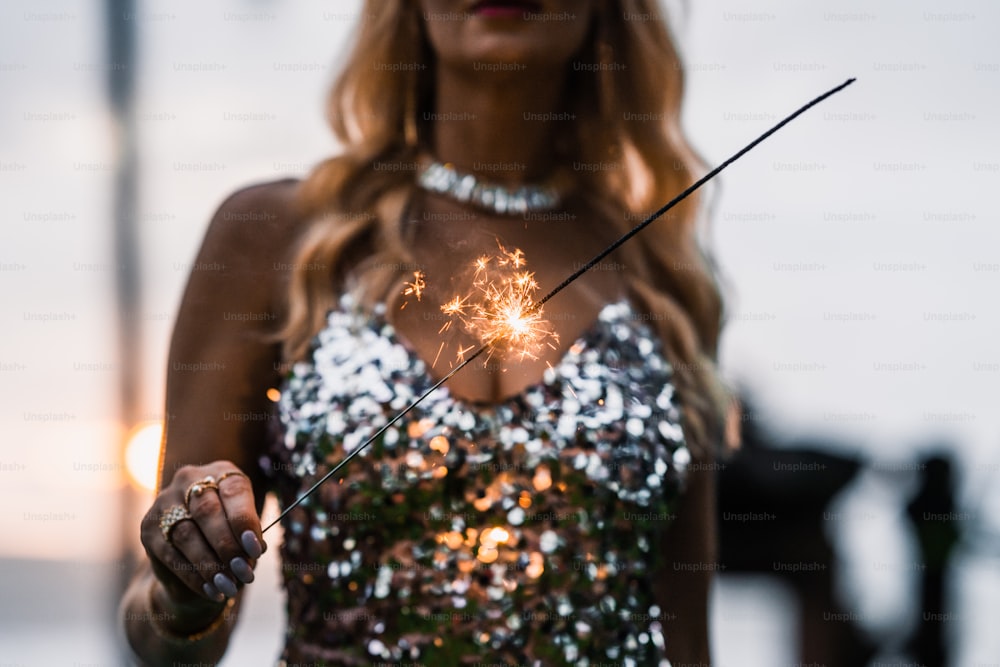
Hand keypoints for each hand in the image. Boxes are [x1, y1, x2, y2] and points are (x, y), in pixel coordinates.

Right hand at [141, 461, 265, 603]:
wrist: (193, 553)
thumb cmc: (230, 535)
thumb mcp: (244, 531)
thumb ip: (248, 538)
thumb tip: (252, 553)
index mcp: (221, 473)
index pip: (234, 491)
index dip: (245, 521)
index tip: (256, 549)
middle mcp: (189, 480)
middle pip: (207, 511)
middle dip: (227, 545)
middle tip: (243, 572)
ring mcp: (165, 503)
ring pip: (187, 534)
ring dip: (211, 565)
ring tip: (229, 586)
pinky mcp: (149, 529)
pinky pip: (171, 556)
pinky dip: (194, 577)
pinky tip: (211, 591)